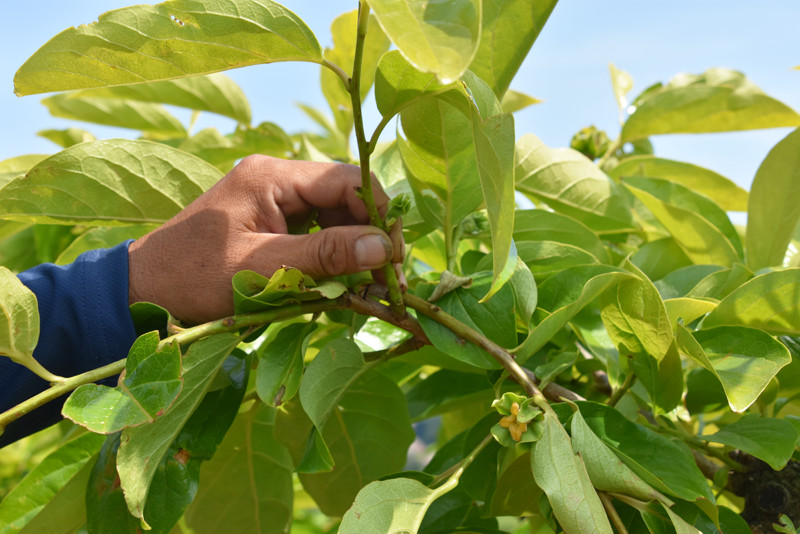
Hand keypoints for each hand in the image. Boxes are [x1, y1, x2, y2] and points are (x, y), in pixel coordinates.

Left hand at [128, 155, 402, 323]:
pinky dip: (331, 259)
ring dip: (353, 251)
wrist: (140, 291)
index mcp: (271, 176)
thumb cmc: (192, 278)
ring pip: (333, 218)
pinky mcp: (269, 223)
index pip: (347, 181)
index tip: (396, 257)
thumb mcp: (262, 270)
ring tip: (369, 290)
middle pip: (344, 199)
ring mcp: (272, 200)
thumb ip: (324, 255)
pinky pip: (314, 233)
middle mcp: (275, 179)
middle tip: (388, 281)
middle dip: (369, 237)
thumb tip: (385, 247)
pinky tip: (342, 287)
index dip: (379, 215)